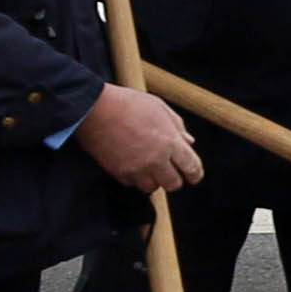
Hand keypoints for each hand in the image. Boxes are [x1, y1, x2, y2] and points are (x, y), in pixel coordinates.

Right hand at [82, 87, 204, 195]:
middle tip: (170, 172)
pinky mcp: (119, 173)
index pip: (191, 167)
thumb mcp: (159, 108)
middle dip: (175, 180)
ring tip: (149, 167)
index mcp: (170, 142)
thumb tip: (189, 142)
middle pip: (173, 184)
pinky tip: (132, 164)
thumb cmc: (128, 103)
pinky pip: (132, 184)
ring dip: (154, 180)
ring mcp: (136, 168)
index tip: (194, 176)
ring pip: (152, 188)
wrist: (94, 109)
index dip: (196, 174)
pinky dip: (135, 178)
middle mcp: (156, 159)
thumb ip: (177, 126)